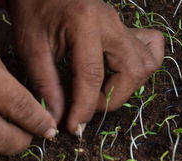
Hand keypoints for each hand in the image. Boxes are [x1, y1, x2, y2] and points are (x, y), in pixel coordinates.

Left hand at [9, 0, 163, 133]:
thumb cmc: (32, 12)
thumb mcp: (31, 48)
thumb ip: (46, 85)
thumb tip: (58, 118)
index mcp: (85, 24)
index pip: (92, 76)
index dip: (84, 108)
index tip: (73, 127)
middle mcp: (111, 23)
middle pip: (132, 71)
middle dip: (111, 98)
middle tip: (86, 103)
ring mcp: (122, 25)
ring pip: (146, 63)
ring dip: (126, 86)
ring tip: (100, 90)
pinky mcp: (125, 28)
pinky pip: (151, 47)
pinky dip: (140, 66)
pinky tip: (119, 72)